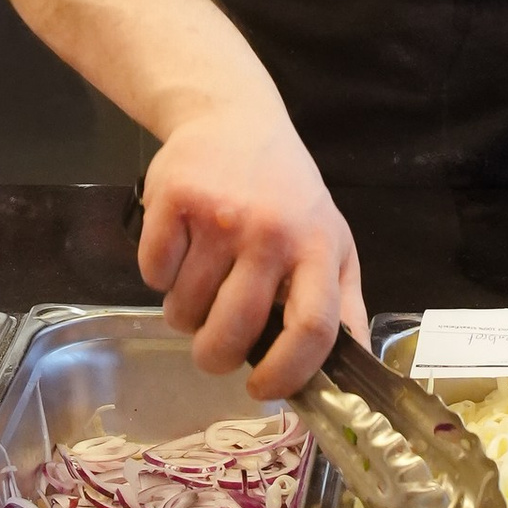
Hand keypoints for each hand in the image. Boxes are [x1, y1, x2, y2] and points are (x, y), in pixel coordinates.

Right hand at [137, 95, 366, 399]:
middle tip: (211, 353)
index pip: (313, 328)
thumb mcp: (330, 240)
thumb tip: (354, 371)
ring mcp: (220, 215)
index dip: (286, 372)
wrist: (233, 116)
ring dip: (184, 316)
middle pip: (236, 329)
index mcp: (319, 247)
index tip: (262, 390)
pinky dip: (158, 279)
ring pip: (186, 308)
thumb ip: (345, 305)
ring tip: (196, 290)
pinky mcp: (173, 199)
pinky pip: (153, 274)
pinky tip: (176, 253)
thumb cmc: (286, 193)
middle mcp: (272, 231)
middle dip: (215, 357)